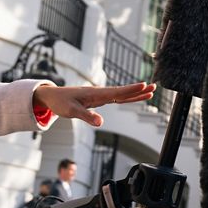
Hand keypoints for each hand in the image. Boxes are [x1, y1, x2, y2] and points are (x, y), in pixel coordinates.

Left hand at [32, 83, 155, 126]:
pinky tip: (134, 98)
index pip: (117, 92)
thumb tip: (101, 122)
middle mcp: (100, 93)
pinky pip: (116, 98)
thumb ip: (87, 116)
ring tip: (150, 92)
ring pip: (122, 95)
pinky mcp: (99, 99)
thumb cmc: (61, 102)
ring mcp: (100, 96)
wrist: (52, 96)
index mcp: (96, 94)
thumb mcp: (71, 111)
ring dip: (135, 94)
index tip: (145, 86)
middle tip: (154, 87)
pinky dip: (126, 97)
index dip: (131, 90)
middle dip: (138, 90)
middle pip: (123, 92)